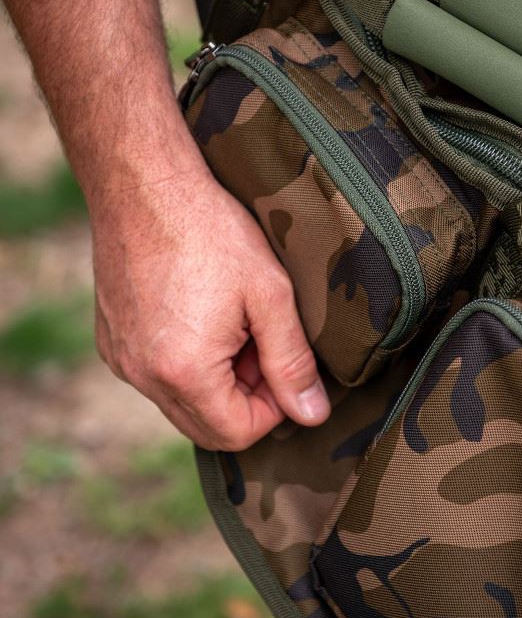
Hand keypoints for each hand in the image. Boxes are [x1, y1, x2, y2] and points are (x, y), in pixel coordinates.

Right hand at [90, 157, 329, 450]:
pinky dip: (188, 365)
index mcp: (183, 372)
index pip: (238, 434)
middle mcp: (143, 377)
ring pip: (183, 404)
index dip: (273, 407)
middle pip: (208, 427)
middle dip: (246, 398)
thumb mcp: (270, 296)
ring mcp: (122, 360)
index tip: (284, 362)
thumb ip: (293, 363)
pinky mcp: (112, 341)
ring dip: (219, 381)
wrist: (144, 184)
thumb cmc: (212, 231)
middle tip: (262, 342)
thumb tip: (313, 415)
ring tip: (235, 324)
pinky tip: (203, 317)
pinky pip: (157, 378)